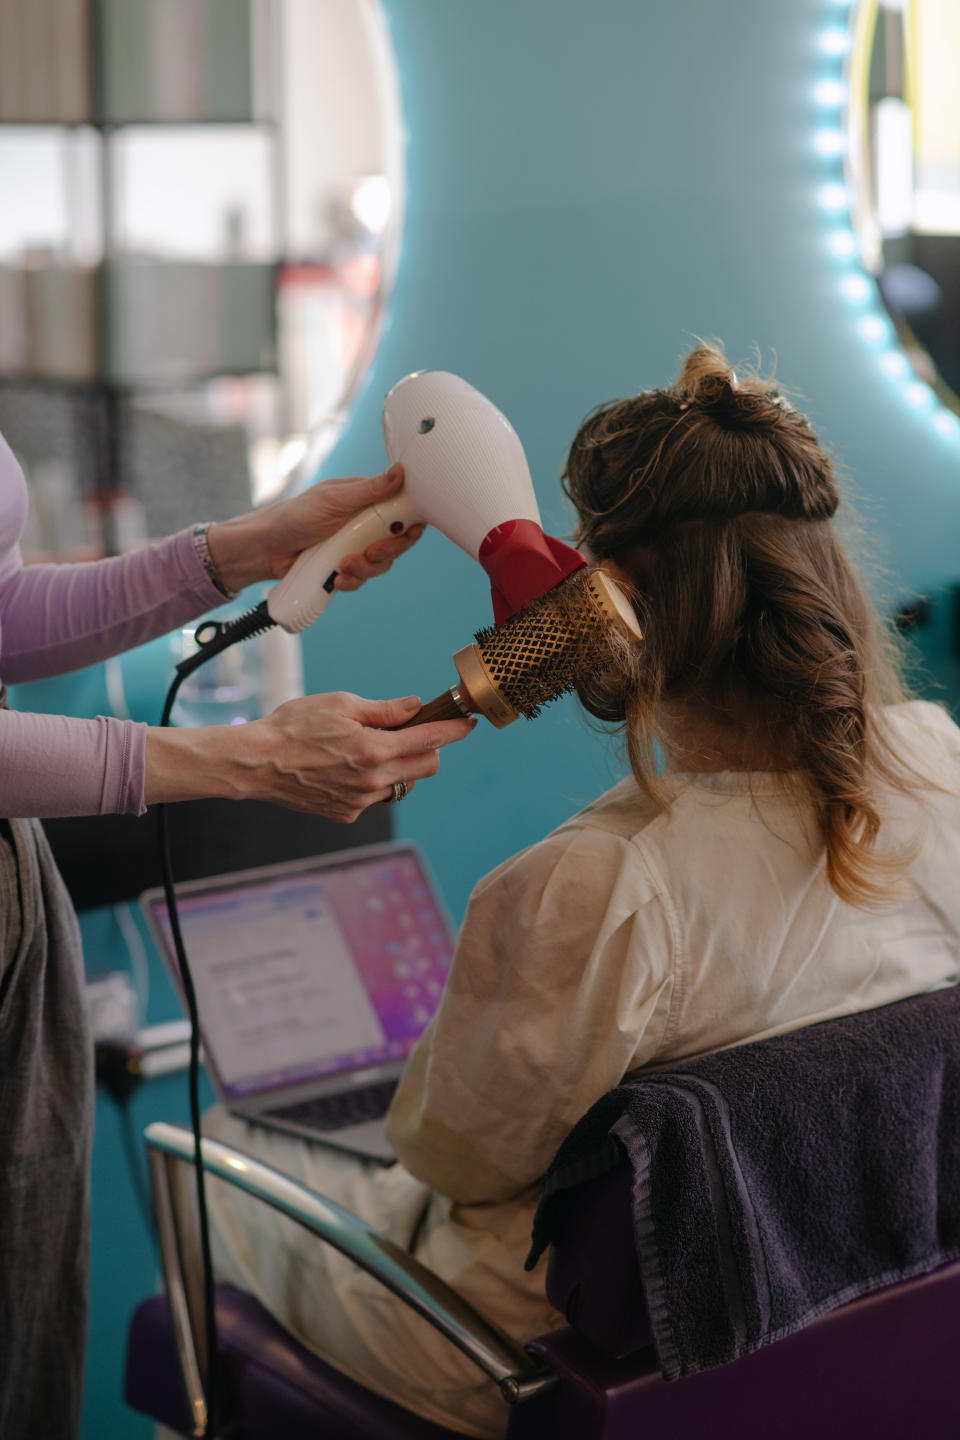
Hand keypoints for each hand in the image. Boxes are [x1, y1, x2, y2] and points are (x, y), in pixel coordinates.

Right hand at [144, 693, 474, 821]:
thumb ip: (384, 710)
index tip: (468, 723)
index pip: (430, 740)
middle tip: (412, 731)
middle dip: (429, 748)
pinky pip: (375, 796)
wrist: (256, 763)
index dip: (454, 730)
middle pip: (427, 767)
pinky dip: (373, 780)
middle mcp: (373, 781)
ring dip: (399, 765)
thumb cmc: (293, 726)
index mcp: (374, 750)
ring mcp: (361, 802)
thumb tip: (416, 707)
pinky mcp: (347, 814)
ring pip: (402, 783)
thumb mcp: (341, 705)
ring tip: (368, 748)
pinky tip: (346, 767)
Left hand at [204, 464, 423, 594]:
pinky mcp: (343, 568)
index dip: (410, 522)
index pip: (401, 510)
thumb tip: (401, 471)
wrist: (264, 549)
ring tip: (342, 566)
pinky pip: (361, 579)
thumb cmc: (294, 516)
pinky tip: (337, 580)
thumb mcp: (334, 500)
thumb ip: (369, 490)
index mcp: (364, 500)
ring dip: (366, 568)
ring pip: (380, 564)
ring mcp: (353, 547)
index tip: (409, 531)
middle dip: (387, 550)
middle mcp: (362, 524)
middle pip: (396, 542)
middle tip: (371, 551)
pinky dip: (352, 581)